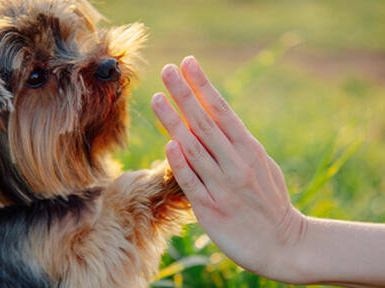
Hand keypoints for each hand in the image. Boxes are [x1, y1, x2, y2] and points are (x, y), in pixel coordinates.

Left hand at [151, 56, 307, 281]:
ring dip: (174, 121)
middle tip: (167, 70)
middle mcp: (237, 164)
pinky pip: (192, 182)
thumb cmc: (269, 202)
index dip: (203, 86)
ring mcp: (224, 187)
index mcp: (250, 150)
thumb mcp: (261, 166)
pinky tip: (169, 143)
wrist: (284, 246)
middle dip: (185, 94)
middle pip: (205, 123)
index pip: (222, 111)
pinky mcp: (212, 210)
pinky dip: (181, 162)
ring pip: (195, 148)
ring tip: (157, 98)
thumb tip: (213, 119)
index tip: (188, 63)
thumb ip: (237, 144)